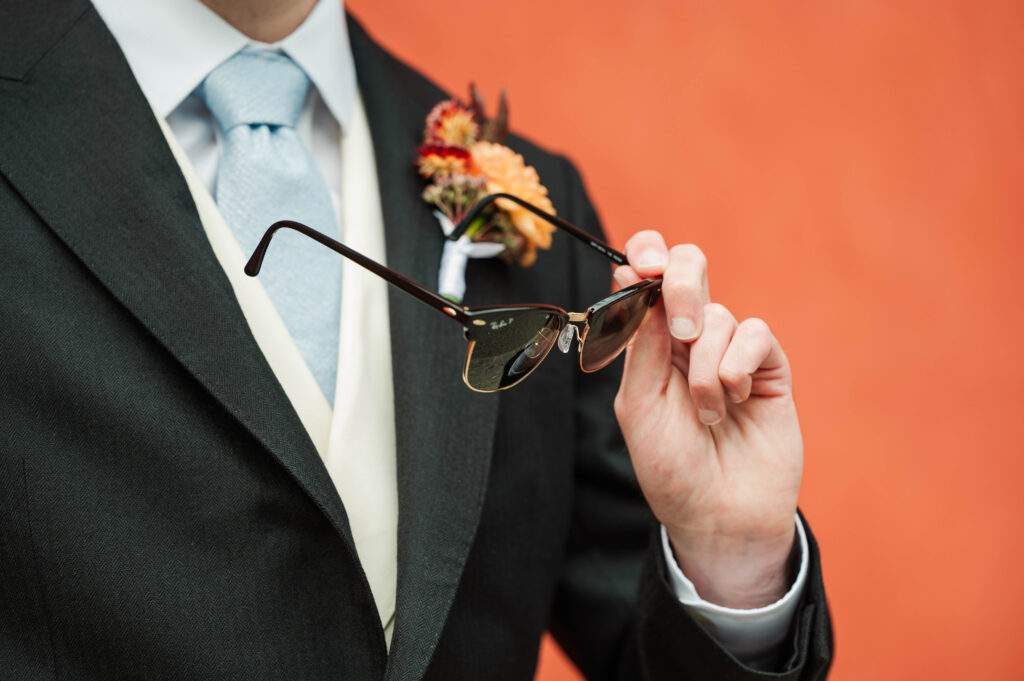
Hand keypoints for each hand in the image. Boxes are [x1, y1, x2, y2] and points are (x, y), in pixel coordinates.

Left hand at [613, 231, 802, 608]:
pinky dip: (738, 363)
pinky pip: (755, 334)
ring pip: (719, 315)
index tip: (641, 267)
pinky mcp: (768, 368)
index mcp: (649, 345)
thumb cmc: (671, 469)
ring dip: (706, 366)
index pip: (645, 278)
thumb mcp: (639, 410)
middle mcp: (688, 341)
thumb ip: (642, 350)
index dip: (644, 257)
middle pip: (688, 269)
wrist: (719, 518)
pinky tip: (733, 398)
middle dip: (682, 284)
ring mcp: (730, 352)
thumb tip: (647, 291)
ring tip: (707, 413)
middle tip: (682, 330)